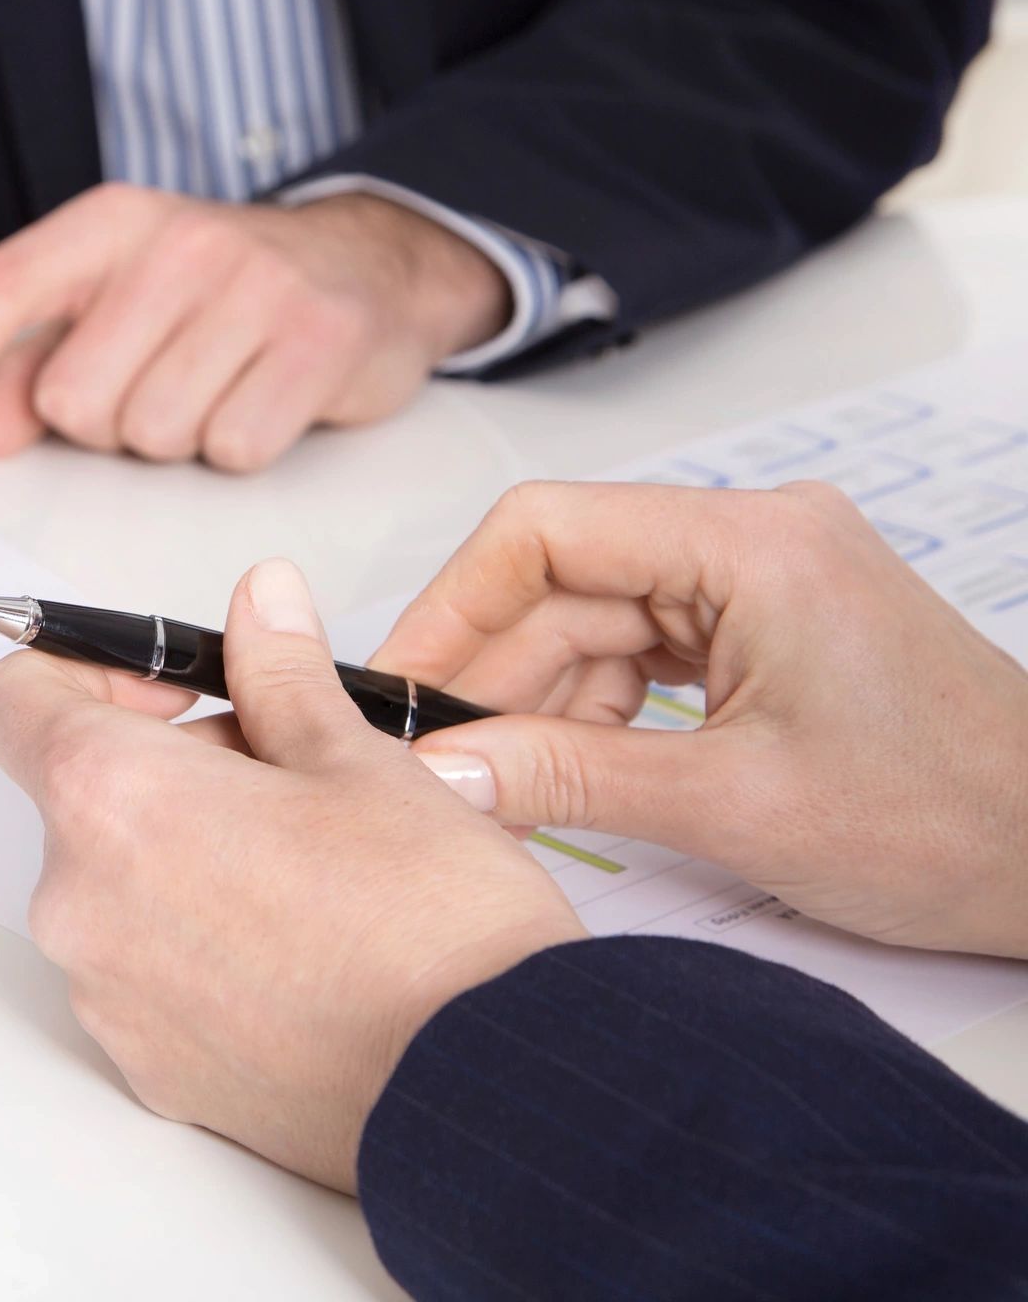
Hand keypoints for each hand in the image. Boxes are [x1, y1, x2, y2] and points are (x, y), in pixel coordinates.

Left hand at [0, 186, 509, 471]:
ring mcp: (255, 288)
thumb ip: (40, 360)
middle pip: (76, 398)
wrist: (370, 264)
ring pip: (152, 433)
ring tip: (212, 386)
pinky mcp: (319, 341)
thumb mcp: (121, 300)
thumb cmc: (220, 292)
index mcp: (112, 222)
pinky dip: (238, 446)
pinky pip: (231, 448)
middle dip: (102, 423)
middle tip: (152, 386)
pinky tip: (260, 399)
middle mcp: (178, 242)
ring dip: (174, 437)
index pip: (3, 287)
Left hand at [0, 559, 583, 1191]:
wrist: (485, 1087)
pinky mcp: (149, 1070)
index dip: (82, 673)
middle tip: (289, 778)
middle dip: (170, 769)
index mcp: (110, 800)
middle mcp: (80, 904)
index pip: (12, 701)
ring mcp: (107, 999)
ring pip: (117, 890)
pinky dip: (202, 949)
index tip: (170, 687)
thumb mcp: (357, 758)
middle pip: (80, 798)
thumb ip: (281, 672)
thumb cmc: (428, 923)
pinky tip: (303, 954)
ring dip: (186, 860)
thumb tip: (259, 602)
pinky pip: (146, 979)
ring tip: (311, 873)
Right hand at [374, 482, 1027, 959]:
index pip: (546, 531)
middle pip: (564, 579)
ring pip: (595, 620)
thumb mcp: (733, 807)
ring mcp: (762, 583)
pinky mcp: (766, 630)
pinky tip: (569, 773)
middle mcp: (755, 540)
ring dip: (541, 702)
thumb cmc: (953, 819)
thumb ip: (568, 777)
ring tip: (508, 786)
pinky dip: (594, 711)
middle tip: (435, 760)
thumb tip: (443, 765)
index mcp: (754, 544)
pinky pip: (641, 651)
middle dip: (493, 672)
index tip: (398, 684)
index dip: (452, 605)